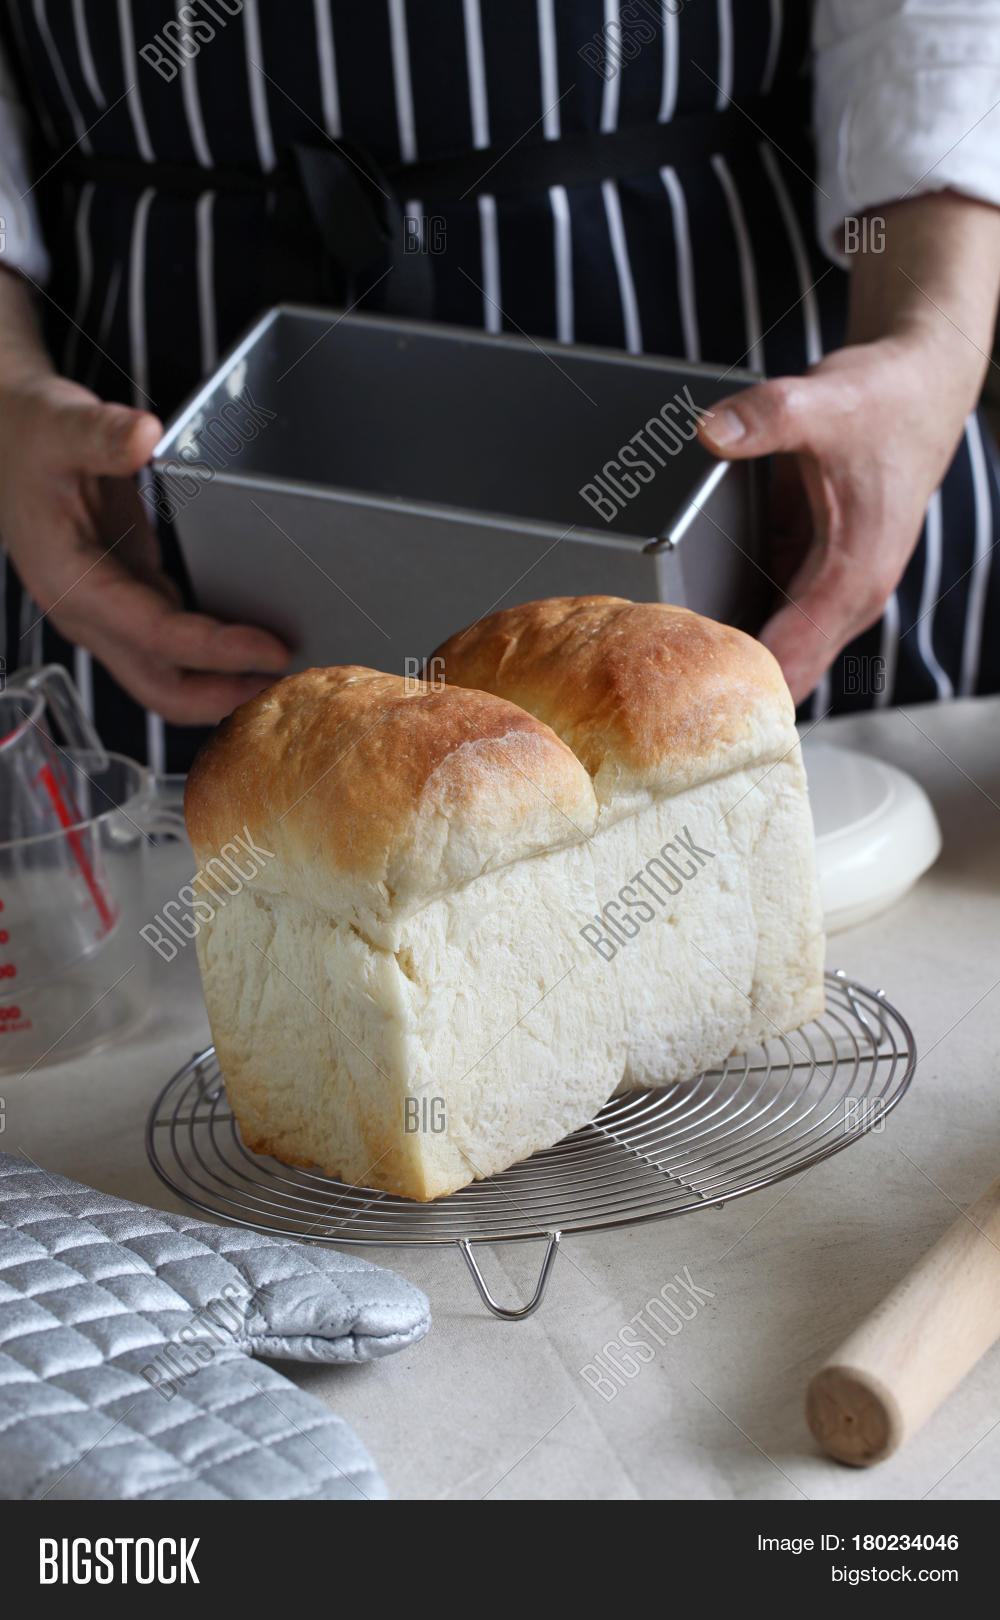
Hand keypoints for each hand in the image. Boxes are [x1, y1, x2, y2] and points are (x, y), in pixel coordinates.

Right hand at [0, 367, 290, 725]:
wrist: (6, 435)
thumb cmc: (27, 434)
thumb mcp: (58, 424)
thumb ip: (99, 433)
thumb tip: (141, 435)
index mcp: (72, 583)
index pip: (156, 637)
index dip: (217, 650)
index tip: (272, 649)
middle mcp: (90, 612)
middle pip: (161, 687)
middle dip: (224, 695)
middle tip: (289, 683)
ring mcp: (110, 611)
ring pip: (169, 674)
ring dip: (223, 683)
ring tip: (283, 674)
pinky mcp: (128, 598)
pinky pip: (174, 646)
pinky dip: (214, 655)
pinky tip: (255, 642)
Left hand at [698, 192, 999, 704]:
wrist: (920, 385)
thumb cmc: (884, 401)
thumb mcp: (823, 402)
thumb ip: (767, 417)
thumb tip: (710, 431)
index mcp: (852, 578)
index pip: (790, 662)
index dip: (740, 688)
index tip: (686, 709)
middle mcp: (846, 598)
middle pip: (781, 675)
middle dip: (725, 695)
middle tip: (656, 706)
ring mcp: (830, 590)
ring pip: (775, 654)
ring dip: (728, 670)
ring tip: (658, 681)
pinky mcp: (814, 574)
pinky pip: (769, 621)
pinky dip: (732, 632)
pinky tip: (682, 636)